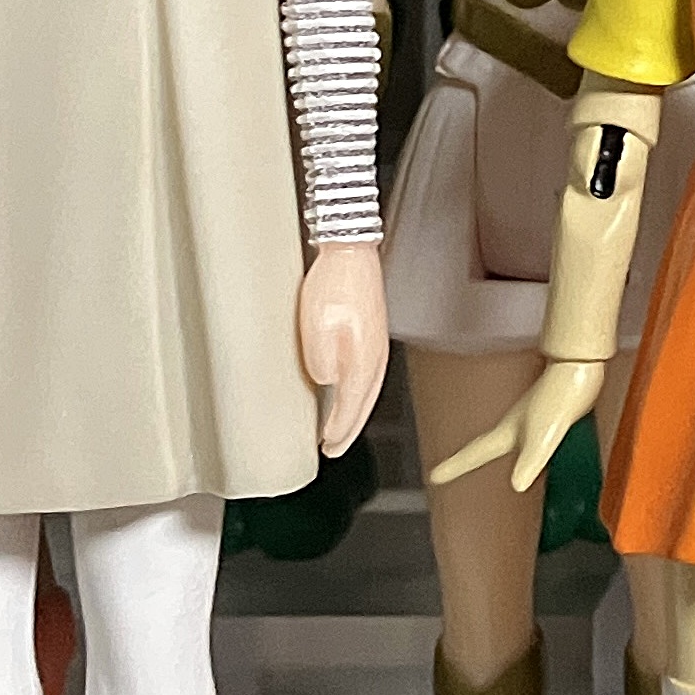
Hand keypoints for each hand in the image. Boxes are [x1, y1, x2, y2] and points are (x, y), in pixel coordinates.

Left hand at [299, 240, 388, 454]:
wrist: (350, 247)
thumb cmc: (335, 281)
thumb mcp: (318, 324)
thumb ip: (322, 361)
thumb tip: (324, 382)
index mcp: (364, 359)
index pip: (351, 407)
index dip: (338, 430)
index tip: (327, 447)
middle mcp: (376, 355)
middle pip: (364, 403)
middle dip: (349, 429)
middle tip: (334, 447)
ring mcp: (377, 343)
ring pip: (368, 390)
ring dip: (354, 412)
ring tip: (340, 426)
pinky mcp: (372, 331)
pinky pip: (367, 374)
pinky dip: (358, 392)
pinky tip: (346, 390)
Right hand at [430, 357, 603, 492]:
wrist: (582, 365)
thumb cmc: (562, 395)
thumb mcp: (546, 435)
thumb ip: (532, 461)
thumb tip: (517, 485)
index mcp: (509, 431)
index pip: (475, 453)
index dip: (455, 466)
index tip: (434, 477)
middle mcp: (515, 426)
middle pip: (482, 446)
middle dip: (465, 460)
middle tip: (443, 473)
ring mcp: (530, 419)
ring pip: (504, 441)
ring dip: (489, 452)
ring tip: (477, 460)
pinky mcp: (548, 416)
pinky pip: (526, 437)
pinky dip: (521, 448)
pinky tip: (531, 449)